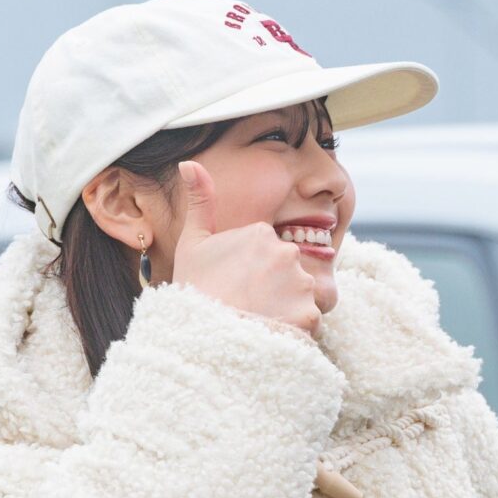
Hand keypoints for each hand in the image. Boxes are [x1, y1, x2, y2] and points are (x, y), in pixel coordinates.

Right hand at [169, 161, 322, 335]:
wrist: (198, 336)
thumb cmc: (193, 291)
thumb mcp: (192, 243)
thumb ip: (200, 201)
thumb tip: (188, 161)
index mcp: (262, 233)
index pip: (269, 254)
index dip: (252, 273)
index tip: (234, 284)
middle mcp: (286, 253)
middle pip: (287, 274)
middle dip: (272, 290)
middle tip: (245, 305)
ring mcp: (300, 284)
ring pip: (299, 298)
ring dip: (284, 311)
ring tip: (255, 321)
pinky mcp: (309, 315)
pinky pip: (307, 324)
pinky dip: (292, 332)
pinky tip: (268, 333)